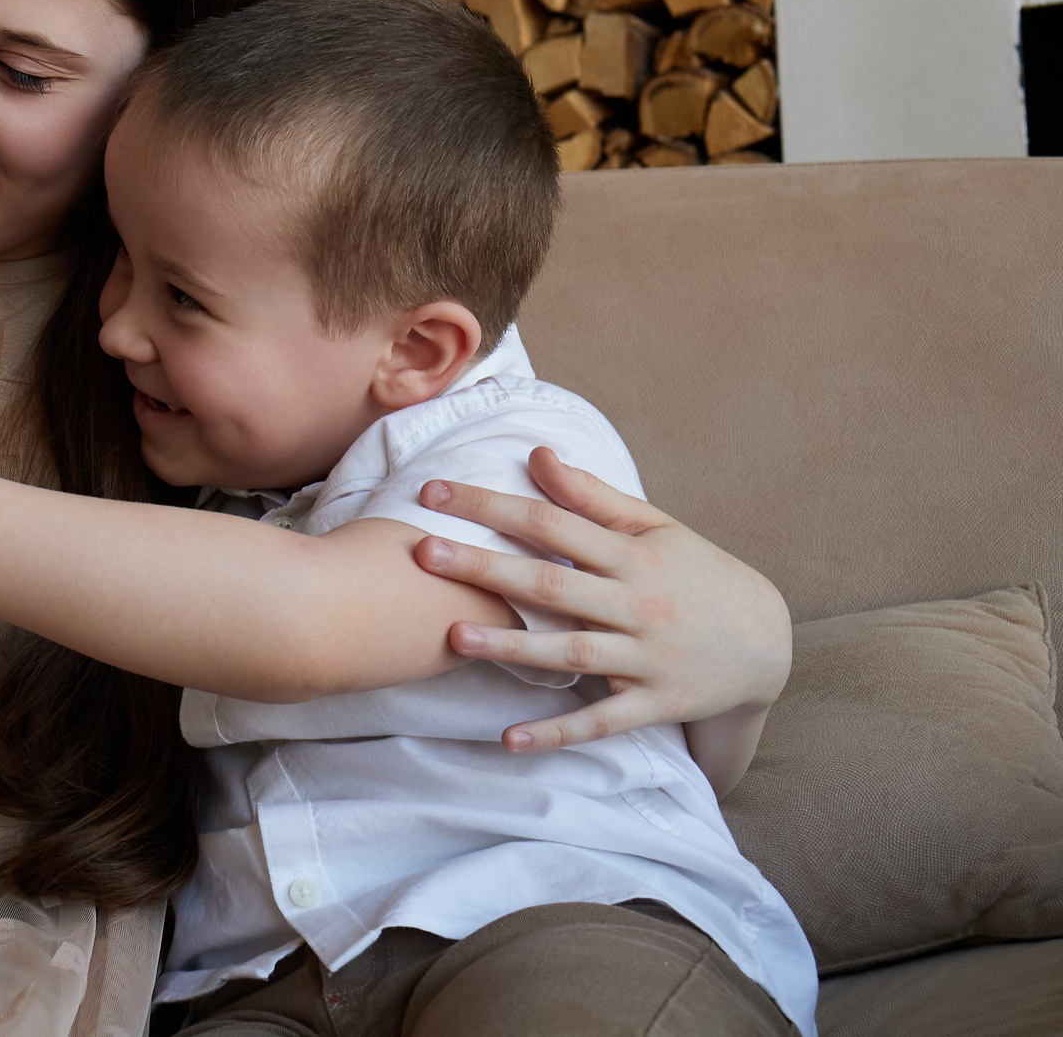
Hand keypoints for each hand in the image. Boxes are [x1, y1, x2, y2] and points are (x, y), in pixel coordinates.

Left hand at [411, 447, 790, 755]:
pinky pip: (600, 722)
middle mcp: (638, 604)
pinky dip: (557, 732)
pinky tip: (509, 738)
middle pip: (552, 583)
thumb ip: (592, 496)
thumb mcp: (656, 528)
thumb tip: (536, 454)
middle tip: (423, 552)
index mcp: (633, 555)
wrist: (769, 643)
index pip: (551, 523)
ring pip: (571, 651)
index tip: (434, 493)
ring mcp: (646, 657)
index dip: (492, 506)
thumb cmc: (697, 574)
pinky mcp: (654, 704)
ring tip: (453, 637)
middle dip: (486, 568)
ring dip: (512, 646)